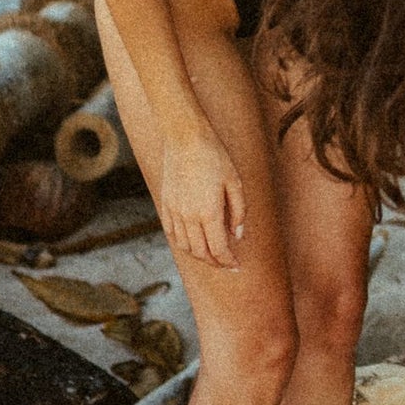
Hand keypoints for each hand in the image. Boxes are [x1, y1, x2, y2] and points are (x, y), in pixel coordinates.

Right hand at [160, 127, 245, 267]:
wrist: (185, 138)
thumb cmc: (214, 156)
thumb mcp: (234, 181)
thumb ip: (238, 211)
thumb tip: (237, 235)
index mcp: (208, 212)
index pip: (218, 249)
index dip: (228, 262)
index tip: (237, 267)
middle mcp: (189, 217)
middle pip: (201, 253)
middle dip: (215, 262)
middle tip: (227, 263)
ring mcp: (174, 212)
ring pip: (185, 247)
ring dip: (200, 255)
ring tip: (213, 253)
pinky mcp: (165, 206)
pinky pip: (173, 235)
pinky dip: (184, 243)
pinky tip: (194, 241)